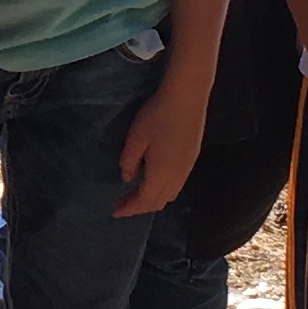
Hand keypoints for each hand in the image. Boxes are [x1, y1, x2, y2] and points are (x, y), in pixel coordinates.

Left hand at [114, 76, 207, 217]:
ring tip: (136, 194)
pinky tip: (153, 179)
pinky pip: (177, 184)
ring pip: (170, 194)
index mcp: (161, 173)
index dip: (129, 209)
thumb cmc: (158, 115)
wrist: (188, 97)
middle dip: (140, 207)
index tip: (115, 212)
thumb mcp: (135, 138)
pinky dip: (163, 190)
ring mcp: (187, 167)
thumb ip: (129, 161)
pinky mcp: (192, 158)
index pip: (145, 201)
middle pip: (159, 202)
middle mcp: (177, 176)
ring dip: (152, 199)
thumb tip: (127, 178)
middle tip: (123, 204)